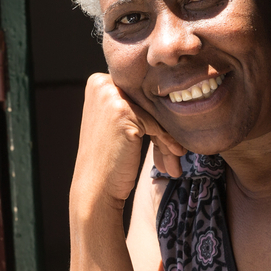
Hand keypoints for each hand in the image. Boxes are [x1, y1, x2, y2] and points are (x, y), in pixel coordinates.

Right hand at [71, 73, 185, 212]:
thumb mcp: (113, 122)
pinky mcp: (123, 112)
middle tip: (176, 150)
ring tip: (174, 158)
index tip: (168, 135)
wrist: (94, 188)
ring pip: (154, 114)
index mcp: (97, 82)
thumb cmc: (106, 159)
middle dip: (163, 127)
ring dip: (168, 138)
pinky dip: (167, 142)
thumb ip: (131, 103)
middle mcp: (101, 84)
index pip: (138, 94)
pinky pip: (156, 124)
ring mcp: (110, 97)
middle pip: (147, 103)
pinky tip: (174, 156)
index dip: (154, 115)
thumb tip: (168, 95)